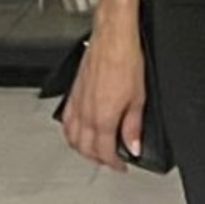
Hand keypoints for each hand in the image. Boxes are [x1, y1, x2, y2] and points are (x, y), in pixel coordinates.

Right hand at [60, 24, 145, 172]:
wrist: (113, 37)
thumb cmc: (126, 60)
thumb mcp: (139, 98)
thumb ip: (133, 126)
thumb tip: (133, 146)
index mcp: (103, 118)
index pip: (105, 152)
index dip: (114, 164)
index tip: (122, 166)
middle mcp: (86, 113)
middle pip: (86, 148)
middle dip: (98, 159)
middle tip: (111, 160)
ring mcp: (77, 103)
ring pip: (72, 137)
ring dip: (82, 148)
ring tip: (95, 150)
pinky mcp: (73, 92)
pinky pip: (66, 119)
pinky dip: (70, 131)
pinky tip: (77, 130)